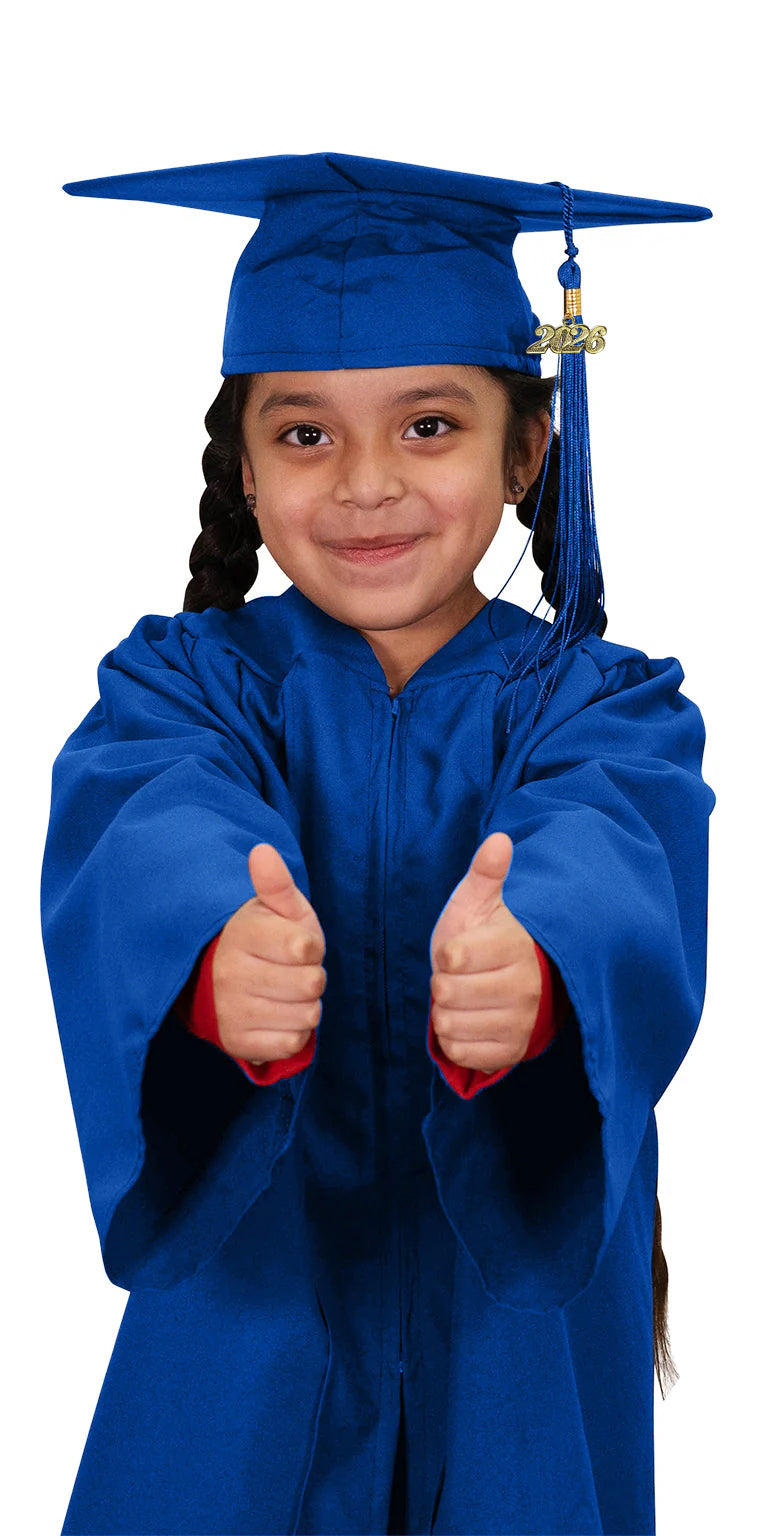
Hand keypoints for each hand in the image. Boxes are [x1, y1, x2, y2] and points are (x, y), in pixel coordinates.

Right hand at [213, 844, 326, 1066]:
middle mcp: (230, 973)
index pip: (305, 948)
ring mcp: (230, 1010)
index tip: (296, 945)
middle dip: (312, 978)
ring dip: (306, 1006)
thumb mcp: (277, 909)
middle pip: (312, 984)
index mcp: (243, 934)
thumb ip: (276, 883)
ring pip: (306, 1016)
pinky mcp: (235, 1042)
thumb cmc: (266, 939)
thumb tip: (262, 852)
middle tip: (291, 971)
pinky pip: (291, 1043)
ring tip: (285, 993)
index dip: (312, 947)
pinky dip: (294, 1032)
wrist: (225, 980)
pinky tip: (278, 1016)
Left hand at [429, 832, 541, 1074]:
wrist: (513, 982)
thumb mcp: (480, 903)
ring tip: (465, 998)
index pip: (452, 958)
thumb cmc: (488, 938)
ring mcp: (521, 1023)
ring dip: (446, 1013)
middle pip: (447, 993)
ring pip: (450, 1024)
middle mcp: (525, 988)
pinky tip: (469, 1022)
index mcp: (515, 947)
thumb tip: (498, 839)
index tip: (461, 952)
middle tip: (461, 977)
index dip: (445, 955)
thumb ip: (485, 873)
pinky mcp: (511, 1052)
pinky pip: (460, 1052)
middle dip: (443, 984)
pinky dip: (454, 1040)